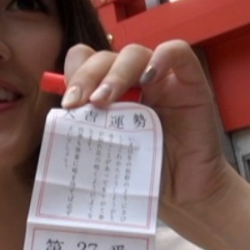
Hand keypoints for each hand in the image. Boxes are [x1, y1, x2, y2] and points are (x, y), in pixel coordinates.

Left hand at [61, 41, 238, 223]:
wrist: (184, 197)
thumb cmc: (143, 176)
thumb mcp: (106, 152)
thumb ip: (86, 130)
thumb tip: (58, 119)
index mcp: (111, 94)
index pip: (86, 63)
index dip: (74, 75)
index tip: (67, 104)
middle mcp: (134, 82)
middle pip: (105, 57)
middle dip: (86, 76)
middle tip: (77, 103)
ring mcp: (163, 80)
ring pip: (134, 53)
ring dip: (115, 74)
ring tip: (104, 100)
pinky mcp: (190, 83)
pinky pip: (177, 52)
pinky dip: (161, 58)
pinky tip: (147, 80)